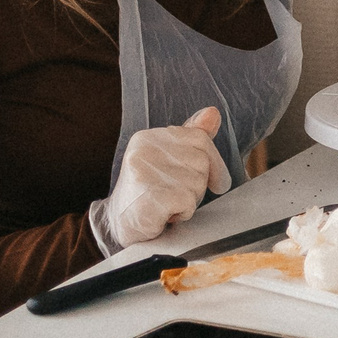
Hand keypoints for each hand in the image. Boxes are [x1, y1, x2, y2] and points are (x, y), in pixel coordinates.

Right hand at [89, 106, 230, 253]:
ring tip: (168, 204)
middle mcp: (143, 151)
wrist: (119, 224)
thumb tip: (213, 113)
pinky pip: (188, 202)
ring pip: (198, 184)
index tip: (218, 182)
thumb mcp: (168, 159)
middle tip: (176, 195)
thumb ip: (191, 137)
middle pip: (202, 162)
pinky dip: (183, 213)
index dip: (215, 162)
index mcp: (148, 138)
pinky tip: (166, 215)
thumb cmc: (148, 191)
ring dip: (190, 201)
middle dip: (199, 184)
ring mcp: (144, 174)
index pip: (200, 139)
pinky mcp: (149, 198)